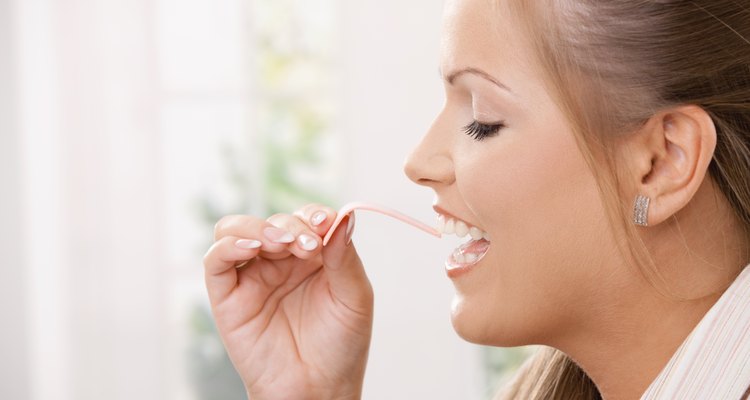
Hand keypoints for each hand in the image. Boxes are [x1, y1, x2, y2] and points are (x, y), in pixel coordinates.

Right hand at [203, 204, 372, 399]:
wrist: (319, 390)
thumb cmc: (340, 347)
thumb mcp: (354, 298)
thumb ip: (345, 256)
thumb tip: (344, 216)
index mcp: (313, 257)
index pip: (306, 218)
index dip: (314, 214)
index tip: (326, 222)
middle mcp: (280, 262)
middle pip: (275, 221)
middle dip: (293, 227)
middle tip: (309, 248)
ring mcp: (252, 276)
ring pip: (237, 229)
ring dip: (259, 227)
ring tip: (282, 244)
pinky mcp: (227, 296)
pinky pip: (216, 259)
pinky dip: (229, 244)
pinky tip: (253, 247)